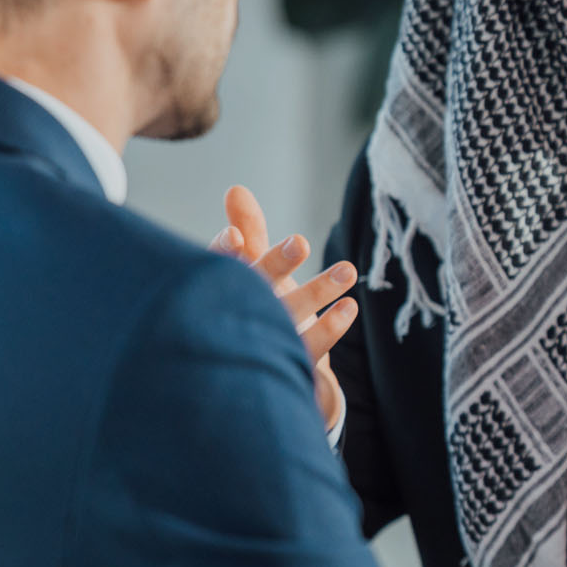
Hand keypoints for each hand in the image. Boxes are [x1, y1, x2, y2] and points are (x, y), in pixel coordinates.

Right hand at [210, 185, 357, 428]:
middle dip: (277, 266)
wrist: (252, 377)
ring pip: (288, 319)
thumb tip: (236, 190)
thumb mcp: (253, 267)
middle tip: (302, 242)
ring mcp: (260, 347)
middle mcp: (236, 319)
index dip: (224, 254)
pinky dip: (329, 329)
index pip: (217, 269)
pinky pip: (308, 350)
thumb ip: (247, 230)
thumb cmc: (254, 307)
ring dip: (319, 292)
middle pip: (254, 291)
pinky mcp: (286, 369)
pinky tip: (349, 306)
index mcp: (221, 291)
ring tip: (349, 270)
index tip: (235, 236)